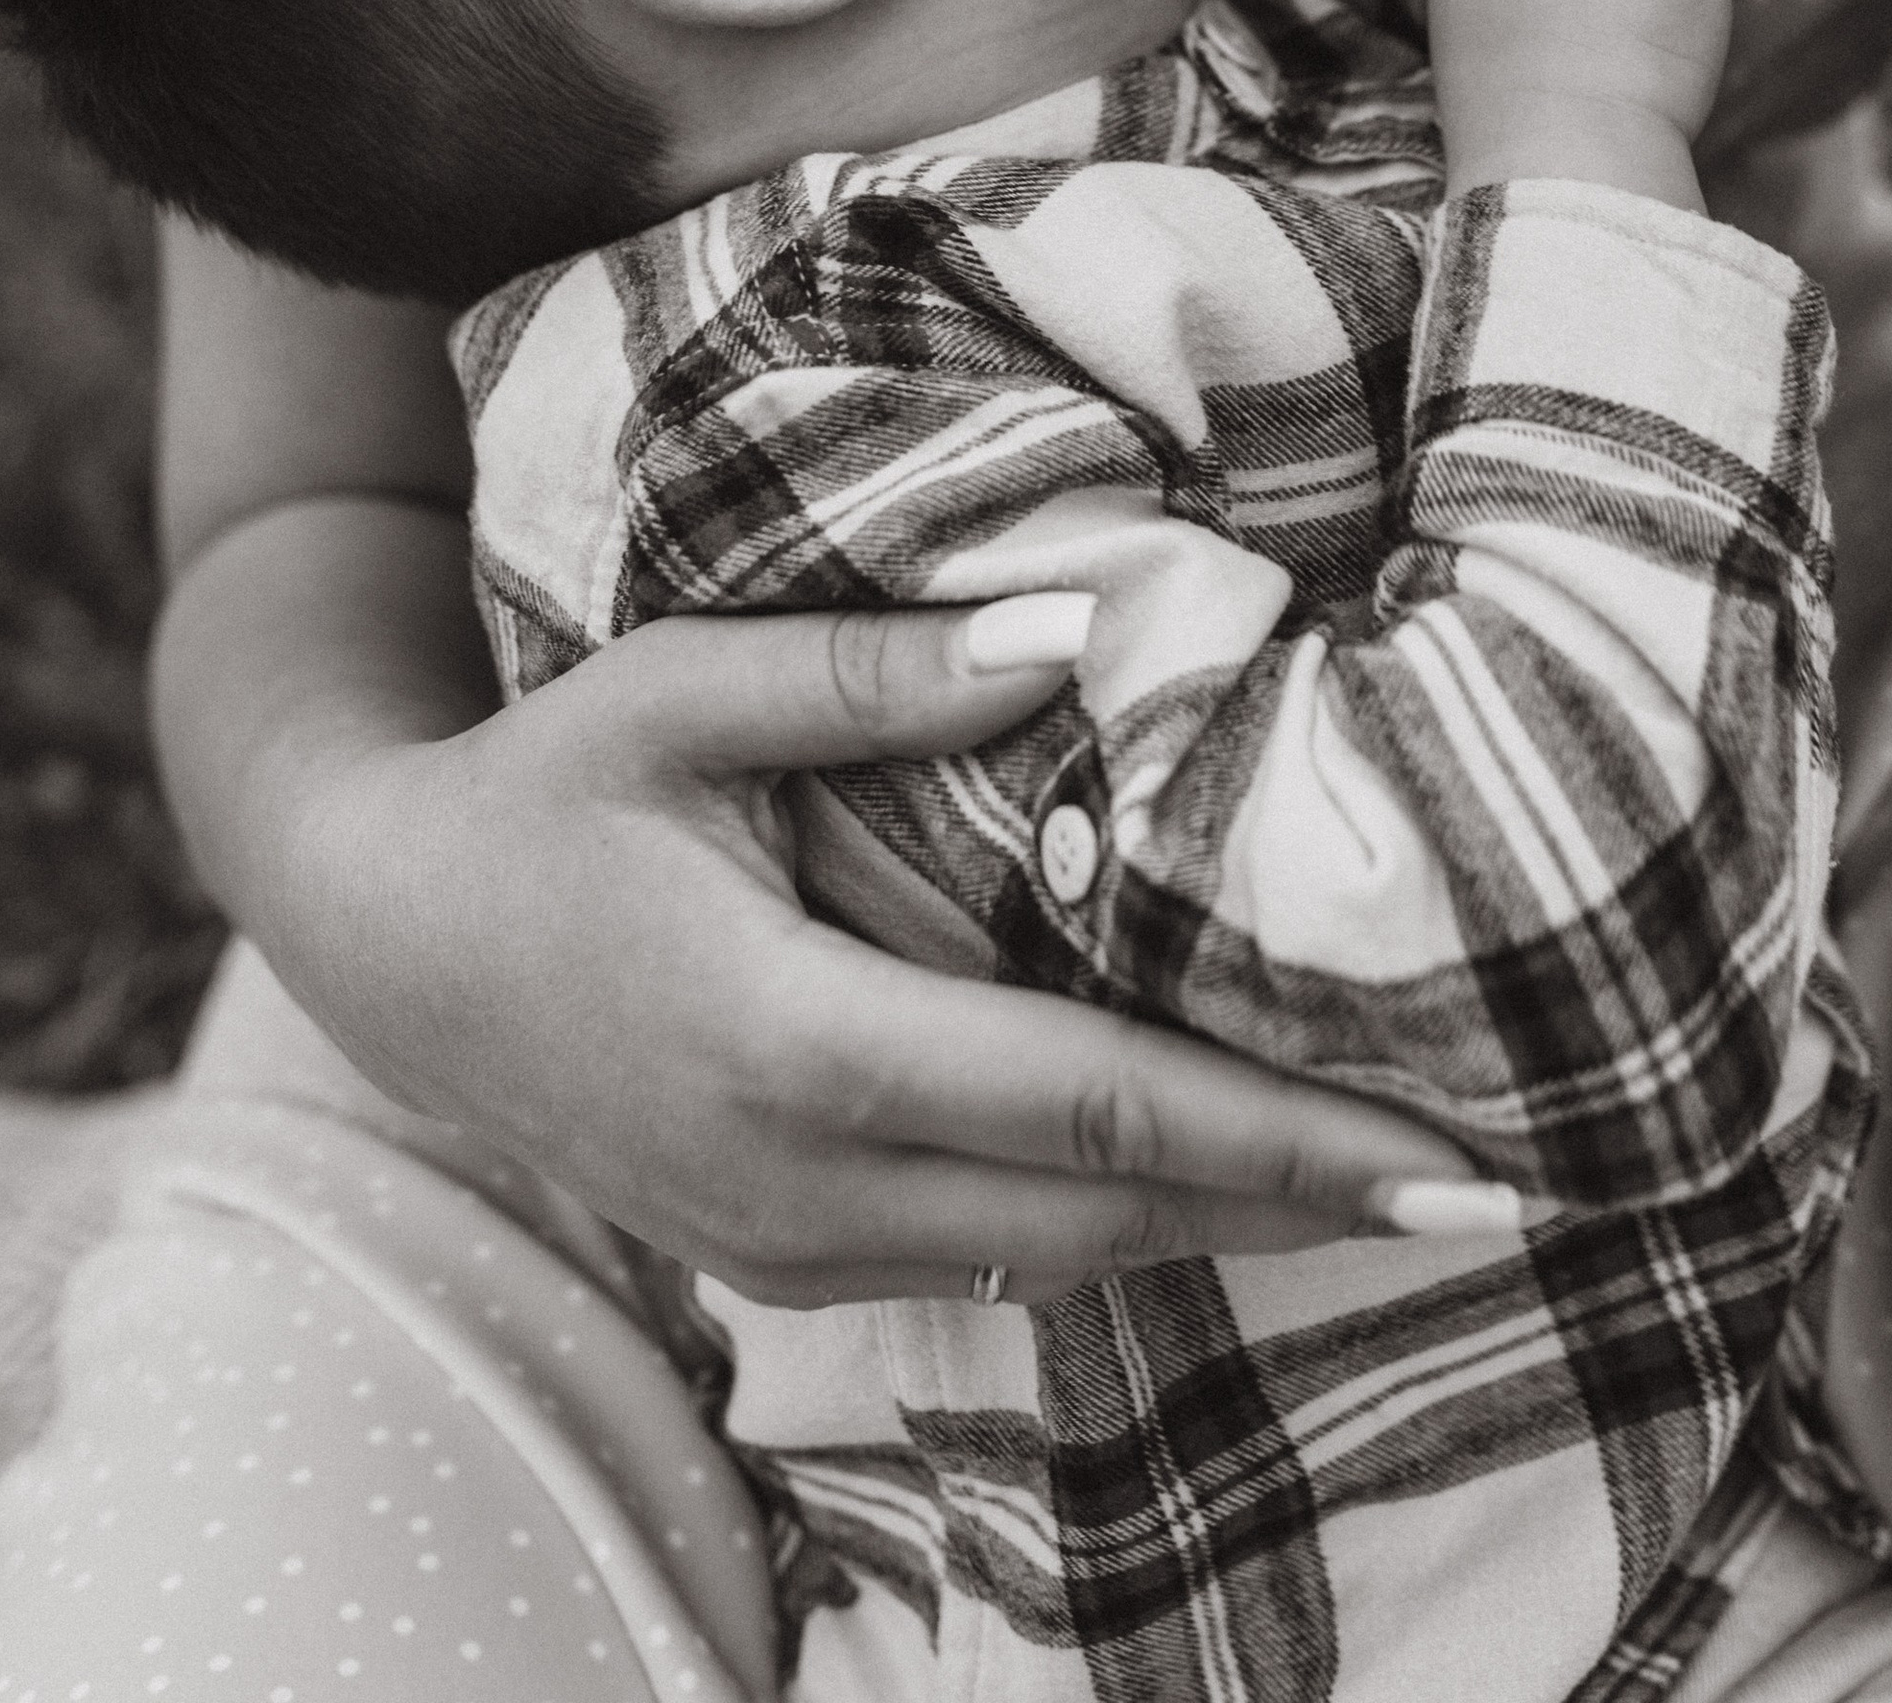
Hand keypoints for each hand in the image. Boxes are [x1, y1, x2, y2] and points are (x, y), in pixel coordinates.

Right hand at [271, 587, 1471, 1305]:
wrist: (389, 946)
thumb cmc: (545, 794)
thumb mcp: (678, 691)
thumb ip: (872, 673)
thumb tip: (1078, 627)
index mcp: (793, 1044)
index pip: (1092, 1105)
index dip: (1284, 1136)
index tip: (1453, 1153)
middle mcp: (803, 1183)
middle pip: (1111, 1214)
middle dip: (1311, 1204)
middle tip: (1502, 1172)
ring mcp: (786, 1248)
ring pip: (1062, 1262)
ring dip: (1232, 1224)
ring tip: (1402, 1178)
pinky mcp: (778, 1262)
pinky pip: (991, 1264)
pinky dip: (1121, 1225)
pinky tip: (1220, 1176)